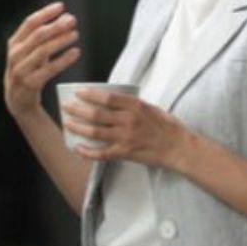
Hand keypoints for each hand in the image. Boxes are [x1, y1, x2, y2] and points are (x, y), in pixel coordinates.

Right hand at [4, 2, 80, 118]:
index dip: (46, 13)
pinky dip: (63, 60)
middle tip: (72, 20)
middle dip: (56, 26)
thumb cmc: (28, 70)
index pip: (29, 23)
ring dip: (60, 41)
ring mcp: (21, 70)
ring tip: (75, 34)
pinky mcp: (30, 84)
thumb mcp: (30, 51)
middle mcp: (15, 55)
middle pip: (37, 36)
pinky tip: (75, 52)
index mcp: (14, 43)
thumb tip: (67, 17)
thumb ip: (45, 36)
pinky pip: (49, 69)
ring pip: (43, 51)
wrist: (18, 100)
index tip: (61, 6)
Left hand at [61, 89, 189, 168]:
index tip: (78, 92)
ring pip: (95, 132)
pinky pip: (102, 153)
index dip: (90, 94)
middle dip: (78, 110)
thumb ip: (133, 105)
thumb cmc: (168, 127)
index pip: (108, 97)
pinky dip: (88, 151)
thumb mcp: (151, 108)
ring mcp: (126, 138)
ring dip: (78, 128)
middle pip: (97, 114)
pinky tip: (77, 148)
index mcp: (136, 106)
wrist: (179, 148)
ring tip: (67, 124)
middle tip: (66, 107)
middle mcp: (129, 121)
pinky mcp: (126, 153)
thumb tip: (113, 101)